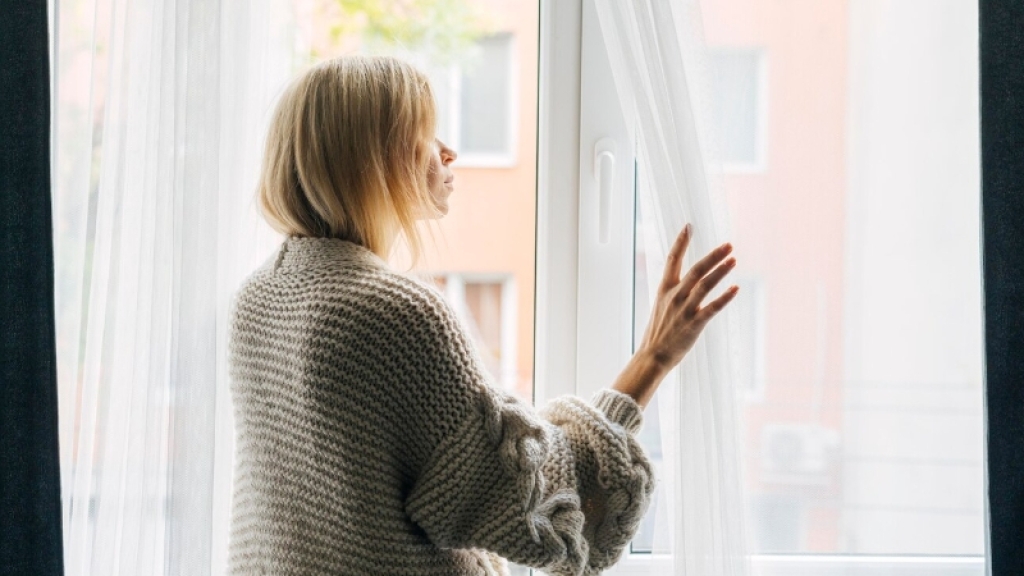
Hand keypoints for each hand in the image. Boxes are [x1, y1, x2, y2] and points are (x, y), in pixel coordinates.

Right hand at [636, 224, 738, 371]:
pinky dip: (725, 297)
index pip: (672, 260)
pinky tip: (735, 288)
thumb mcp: (661, 306)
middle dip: (713, 256)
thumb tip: (686, 280)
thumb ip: (674, 291)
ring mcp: (684, 310)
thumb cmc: (659, 332)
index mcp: (665, 289)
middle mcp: (674, 296)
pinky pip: (712, 308)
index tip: (689, 226)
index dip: (681, 242)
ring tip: (734, 259)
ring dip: (720, 271)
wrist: (652, 356)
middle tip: (728, 245)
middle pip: (696, 270)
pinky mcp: (694, 324)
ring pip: (705, 285)